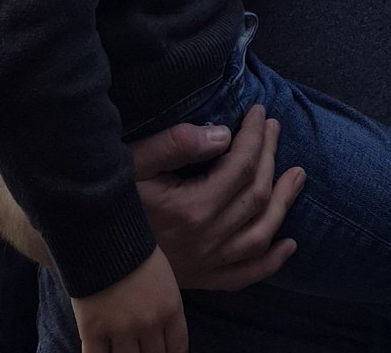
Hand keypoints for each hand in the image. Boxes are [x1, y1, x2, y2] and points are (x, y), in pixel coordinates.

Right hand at [70, 248, 184, 352]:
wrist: (103, 237)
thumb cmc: (135, 250)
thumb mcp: (163, 277)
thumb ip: (165, 306)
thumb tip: (161, 329)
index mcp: (170, 309)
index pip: (177, 347)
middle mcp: (149, 324)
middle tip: (142, 349)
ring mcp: (121, 330)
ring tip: (122, 349)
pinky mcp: (93, 332)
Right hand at [127, 105, 303, 289]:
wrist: (92, 251)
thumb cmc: (110, 202)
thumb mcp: (133, 162)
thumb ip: (176, 144)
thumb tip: (223, 134)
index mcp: (191, 208)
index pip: (241, 165)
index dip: (256, 135)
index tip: (260, 112)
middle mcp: (205, 239)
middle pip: (257, 194)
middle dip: (270, 156)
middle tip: (275, 129)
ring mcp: (206, 263)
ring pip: (261, 233)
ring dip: (284, 203)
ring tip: (298, 175)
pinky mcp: (202, 279)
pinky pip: (246, 275)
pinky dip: (271, 262)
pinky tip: (289, 244)